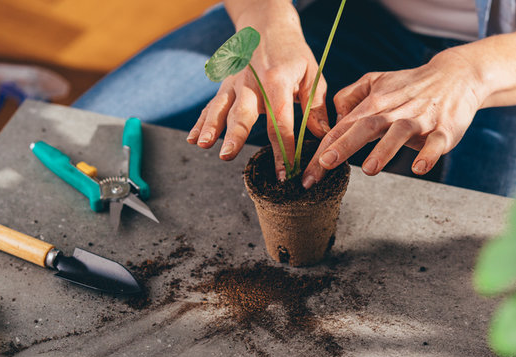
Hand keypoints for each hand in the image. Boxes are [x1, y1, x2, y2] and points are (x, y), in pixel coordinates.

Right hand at [186, 2, 329, 179]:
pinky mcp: (225, 86)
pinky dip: (201, 122)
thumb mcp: (312, 75)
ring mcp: (235, 83)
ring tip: (203, 145)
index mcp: (277, 82)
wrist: (267, 26)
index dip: (283, 148)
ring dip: (211, 127)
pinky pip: (211, 105)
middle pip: (242, 113)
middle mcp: (251, 83)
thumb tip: (322, 135)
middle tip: (228, 155)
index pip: (280, 121)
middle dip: (235, 136)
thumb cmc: (294, 54)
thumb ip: (315, 107)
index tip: (285, 171)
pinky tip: (193, 139)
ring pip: (221, 108)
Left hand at [301, 49, 486, 187]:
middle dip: (344, 145)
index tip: (308, 171)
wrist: (456, 76)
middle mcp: (395, 111)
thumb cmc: (411, 85)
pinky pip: (435, 143)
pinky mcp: (444, 130)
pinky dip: (428, 155)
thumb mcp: (377, 81)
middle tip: (325, 165)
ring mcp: (420, 120)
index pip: (343, 126)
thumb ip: (351, 97)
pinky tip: (419, 168)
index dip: (324, 148)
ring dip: (384, 151)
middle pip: (366, 126)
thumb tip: (334, 119)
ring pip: (399, 133)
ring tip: (369, 170)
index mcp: (375, 103)